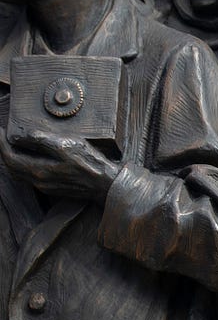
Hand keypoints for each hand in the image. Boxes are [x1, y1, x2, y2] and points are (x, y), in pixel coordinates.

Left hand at [0, 128, 118, 200]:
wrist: (106, 184)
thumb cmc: (90, 163)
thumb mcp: (66, 145)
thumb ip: (41, 140)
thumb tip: (19, 136)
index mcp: (38, 171)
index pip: (9, 157)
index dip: (1, 143)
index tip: (0, 131)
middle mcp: (38, 182)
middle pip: (11, 167)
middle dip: (4, 152)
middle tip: (3, 138)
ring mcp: (45, 187)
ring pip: (19, 174)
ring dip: (12, 160)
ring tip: (13, 146)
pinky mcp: (53, 188)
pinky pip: (29, 178)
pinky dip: (23, 166)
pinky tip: (29, 158)